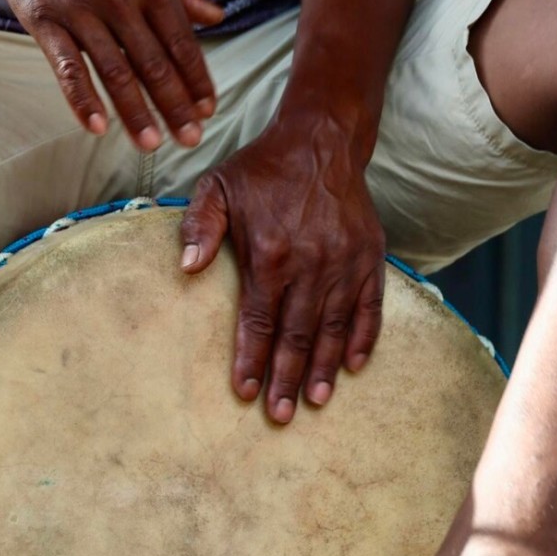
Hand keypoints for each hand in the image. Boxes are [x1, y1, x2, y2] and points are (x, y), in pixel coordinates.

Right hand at [1, 0, 223, 150]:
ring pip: (115, 71)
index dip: (196, 80)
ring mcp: (81, 12)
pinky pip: (68, 67)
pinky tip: (96, 127)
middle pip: (153, 63)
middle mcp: (120, 0)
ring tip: (150, 145)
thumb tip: (216, 16)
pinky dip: (82, 99)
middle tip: (190, 140)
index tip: (208, 111)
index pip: (180, 43)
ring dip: (135, 112)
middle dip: (175, 105)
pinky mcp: (45, 21)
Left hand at [179, 109, 385, 422]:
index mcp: (270, 253)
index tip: (244, 392)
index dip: (251, 360)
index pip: (259, 321)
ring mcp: (344, 261)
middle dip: (286, 378)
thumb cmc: (261, 169)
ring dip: (323, 367)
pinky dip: (363, 337)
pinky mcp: (370, 256)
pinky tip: (353, 366)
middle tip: (279, 415)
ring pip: (333, 326)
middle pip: (296, 334)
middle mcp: (311, 263)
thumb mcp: (217, 187)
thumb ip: (199, 227)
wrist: (321, 140)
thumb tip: (186, 267)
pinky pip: (369, 306)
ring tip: (314, 401)